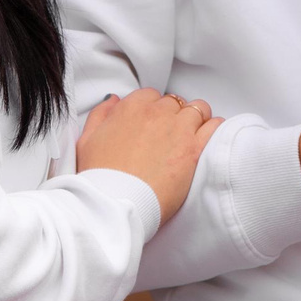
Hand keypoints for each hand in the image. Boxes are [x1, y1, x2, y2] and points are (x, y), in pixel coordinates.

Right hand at [75, 88, 221, 223]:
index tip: (152, 126)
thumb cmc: (100, 177)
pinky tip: (208, 138)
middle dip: (173, 116)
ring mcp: (178, 129)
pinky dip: (213, 128)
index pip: (151, 96)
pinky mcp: (194, 149)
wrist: (115, 204)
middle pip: (174, 103)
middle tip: (169, 137)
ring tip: (190, 137)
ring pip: (197, 109)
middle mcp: (156, 113)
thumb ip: (100, 115)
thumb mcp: (86, 141)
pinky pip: (214, 126)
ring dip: (195, 119)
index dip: (153, 112)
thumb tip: (113, 100)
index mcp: (130, 108)